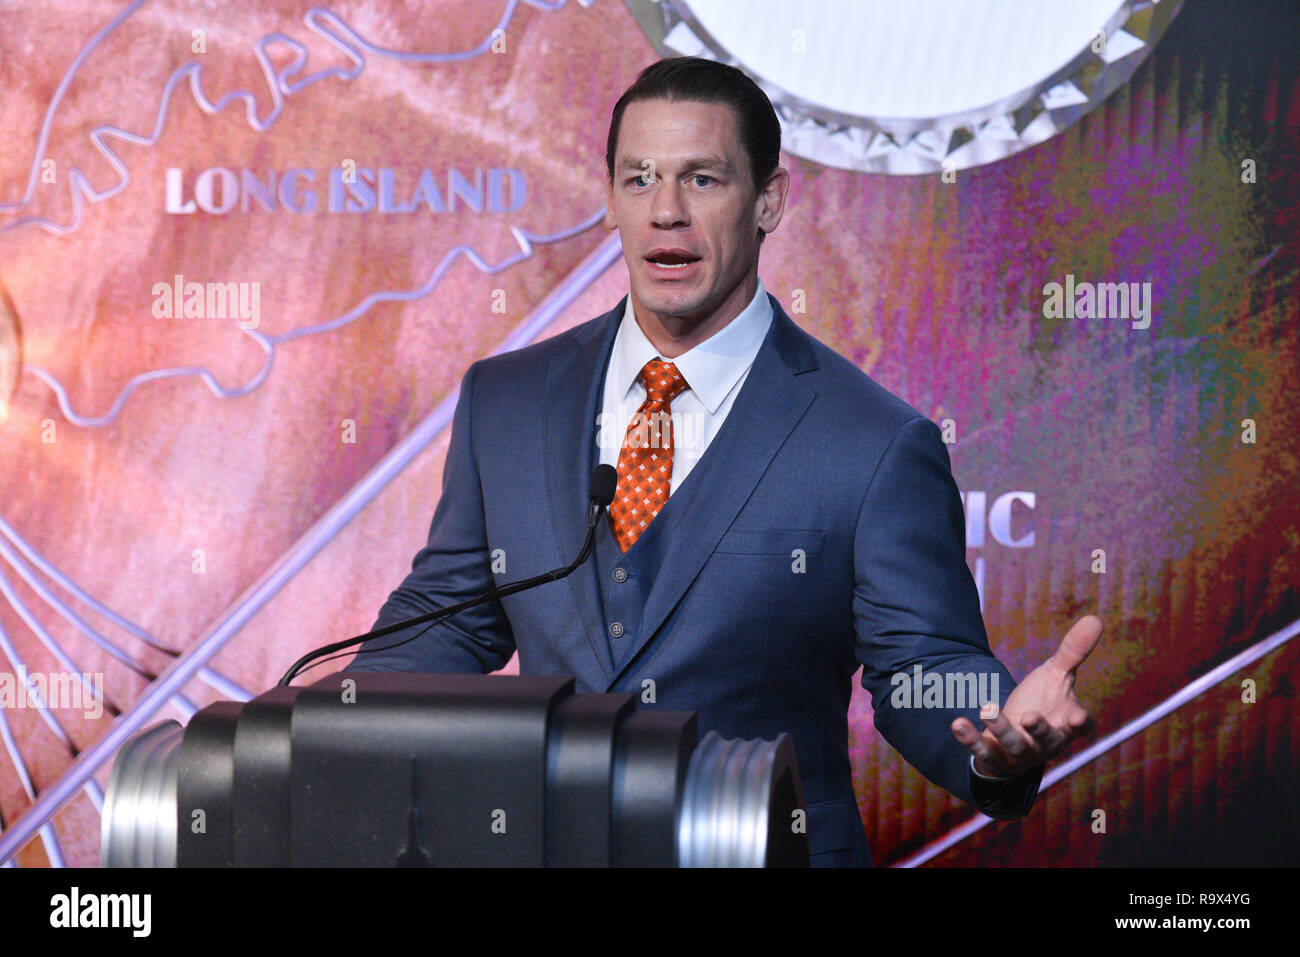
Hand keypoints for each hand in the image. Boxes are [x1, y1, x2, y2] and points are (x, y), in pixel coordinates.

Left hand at [951, 614, 1101, 778]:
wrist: (1017, 739)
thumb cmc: (1044, 703)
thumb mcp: (1056, 675)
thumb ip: (1073, 652)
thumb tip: (1095, 618)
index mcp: (1066, 724)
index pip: (1080, 726)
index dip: (1080, 723)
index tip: (1078, 717)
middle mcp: (1047, 743)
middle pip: (1047, 740)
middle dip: (1039, 730)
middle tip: (1029, 717)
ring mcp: (1021, 753)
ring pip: (1013, 745)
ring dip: (1001, 729)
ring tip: (987, 709)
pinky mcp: (995, 757)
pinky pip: (982, 751)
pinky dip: (970, 739)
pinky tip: (958, 724)